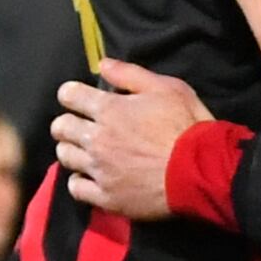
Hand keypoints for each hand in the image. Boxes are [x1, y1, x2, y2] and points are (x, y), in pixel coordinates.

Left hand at [55, 60, 212, 220]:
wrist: (200, 171)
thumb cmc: (186, 125)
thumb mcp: (166, 88)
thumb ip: (130, 74)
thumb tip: (102, 64)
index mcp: (108, 109)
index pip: (68, 95)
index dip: (71, 94)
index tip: (79, 98)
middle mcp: (96, 139)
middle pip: (60, 127)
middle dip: (67, 122)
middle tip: (80, 126)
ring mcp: (99, 170)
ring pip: (65, 156)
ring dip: (71, 150)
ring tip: (85, 151)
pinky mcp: (106, 196)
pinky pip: (76, 188)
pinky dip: (79, 181)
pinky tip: (90, 177)